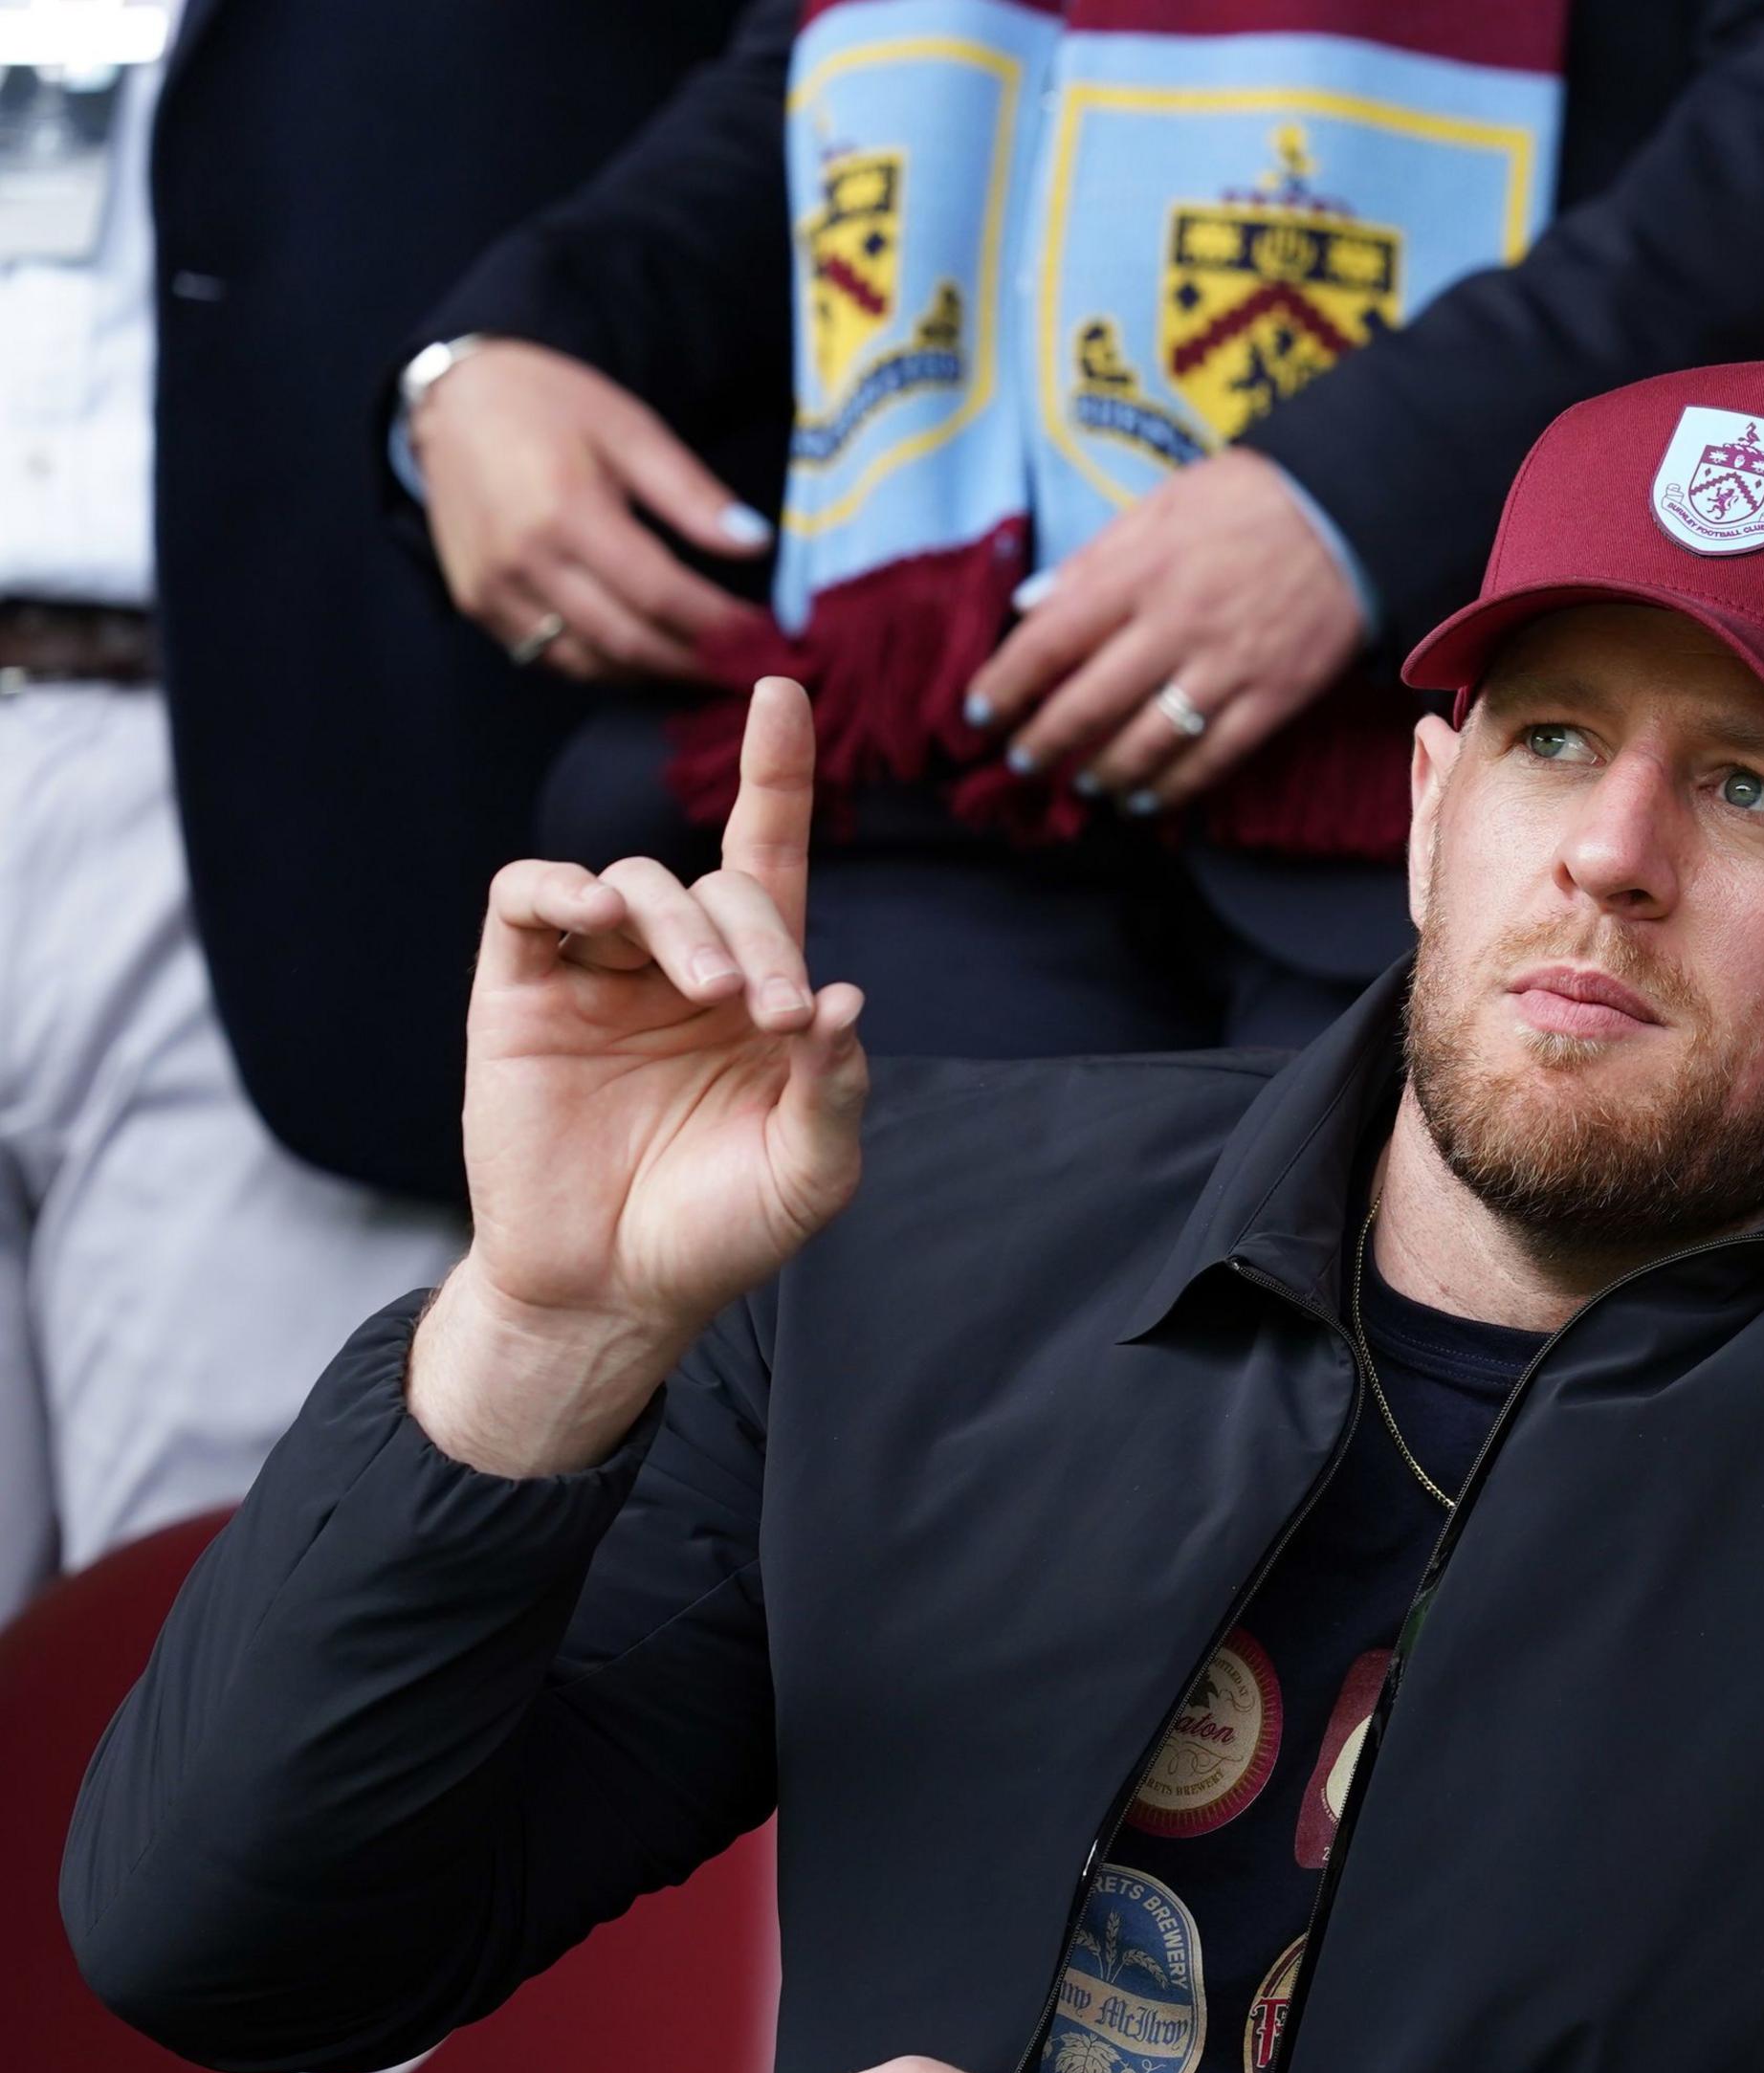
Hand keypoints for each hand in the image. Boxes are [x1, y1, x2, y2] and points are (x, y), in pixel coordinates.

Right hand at [408, 680, 866, 1475]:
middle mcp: (679, 966)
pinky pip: (530, 899)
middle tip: (767, 1013)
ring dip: (681, 924)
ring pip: (639, 884)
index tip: (780, 691)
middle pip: (722, 886)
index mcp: (758, 992)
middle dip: (758, 936)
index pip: (771, 859)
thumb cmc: (719, 1232)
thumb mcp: (809, 1172)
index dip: (777, 776)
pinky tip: (599, 912)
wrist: (612, 1293)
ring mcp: (598, 973)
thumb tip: (844, 999)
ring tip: (704, 994)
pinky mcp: (521, 990)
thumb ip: (837, 1088)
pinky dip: (563, 888)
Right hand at [412, 338, 772, 682]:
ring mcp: (493, 588)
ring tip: (705, 669)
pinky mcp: (475, 603)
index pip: (659, 594)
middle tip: (746, 669)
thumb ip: (691, 493)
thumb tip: (756, 543)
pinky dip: (604, 667)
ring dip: (653, 674)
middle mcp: (523, 560)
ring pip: (589, 663)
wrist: (453, 399)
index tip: (763, 637)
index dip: (717, 626)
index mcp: (566, 511)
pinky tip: (645, 657)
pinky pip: (549, 657)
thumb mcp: (631, 429)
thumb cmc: (550, 405)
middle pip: (627, 641)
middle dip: (695, 664)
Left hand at [962, 446, 1365, 809]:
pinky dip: (1172, 788)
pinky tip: (1144, 800)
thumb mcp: (1160, 505)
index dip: (1006, 685)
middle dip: (1044, 744)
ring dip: (1102, 773)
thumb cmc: (1249, 501)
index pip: (1049, 642)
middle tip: (1021, 763)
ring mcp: (1227, 669)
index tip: (980, 712)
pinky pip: (1212, 759)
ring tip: (1080, 784)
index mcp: (1138, 572)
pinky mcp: (1273, 698)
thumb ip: (1092, 558)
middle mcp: (1175, 627)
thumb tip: (1028, 604)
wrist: (1352, 514)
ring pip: (1147, 743)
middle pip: (1089, 704)